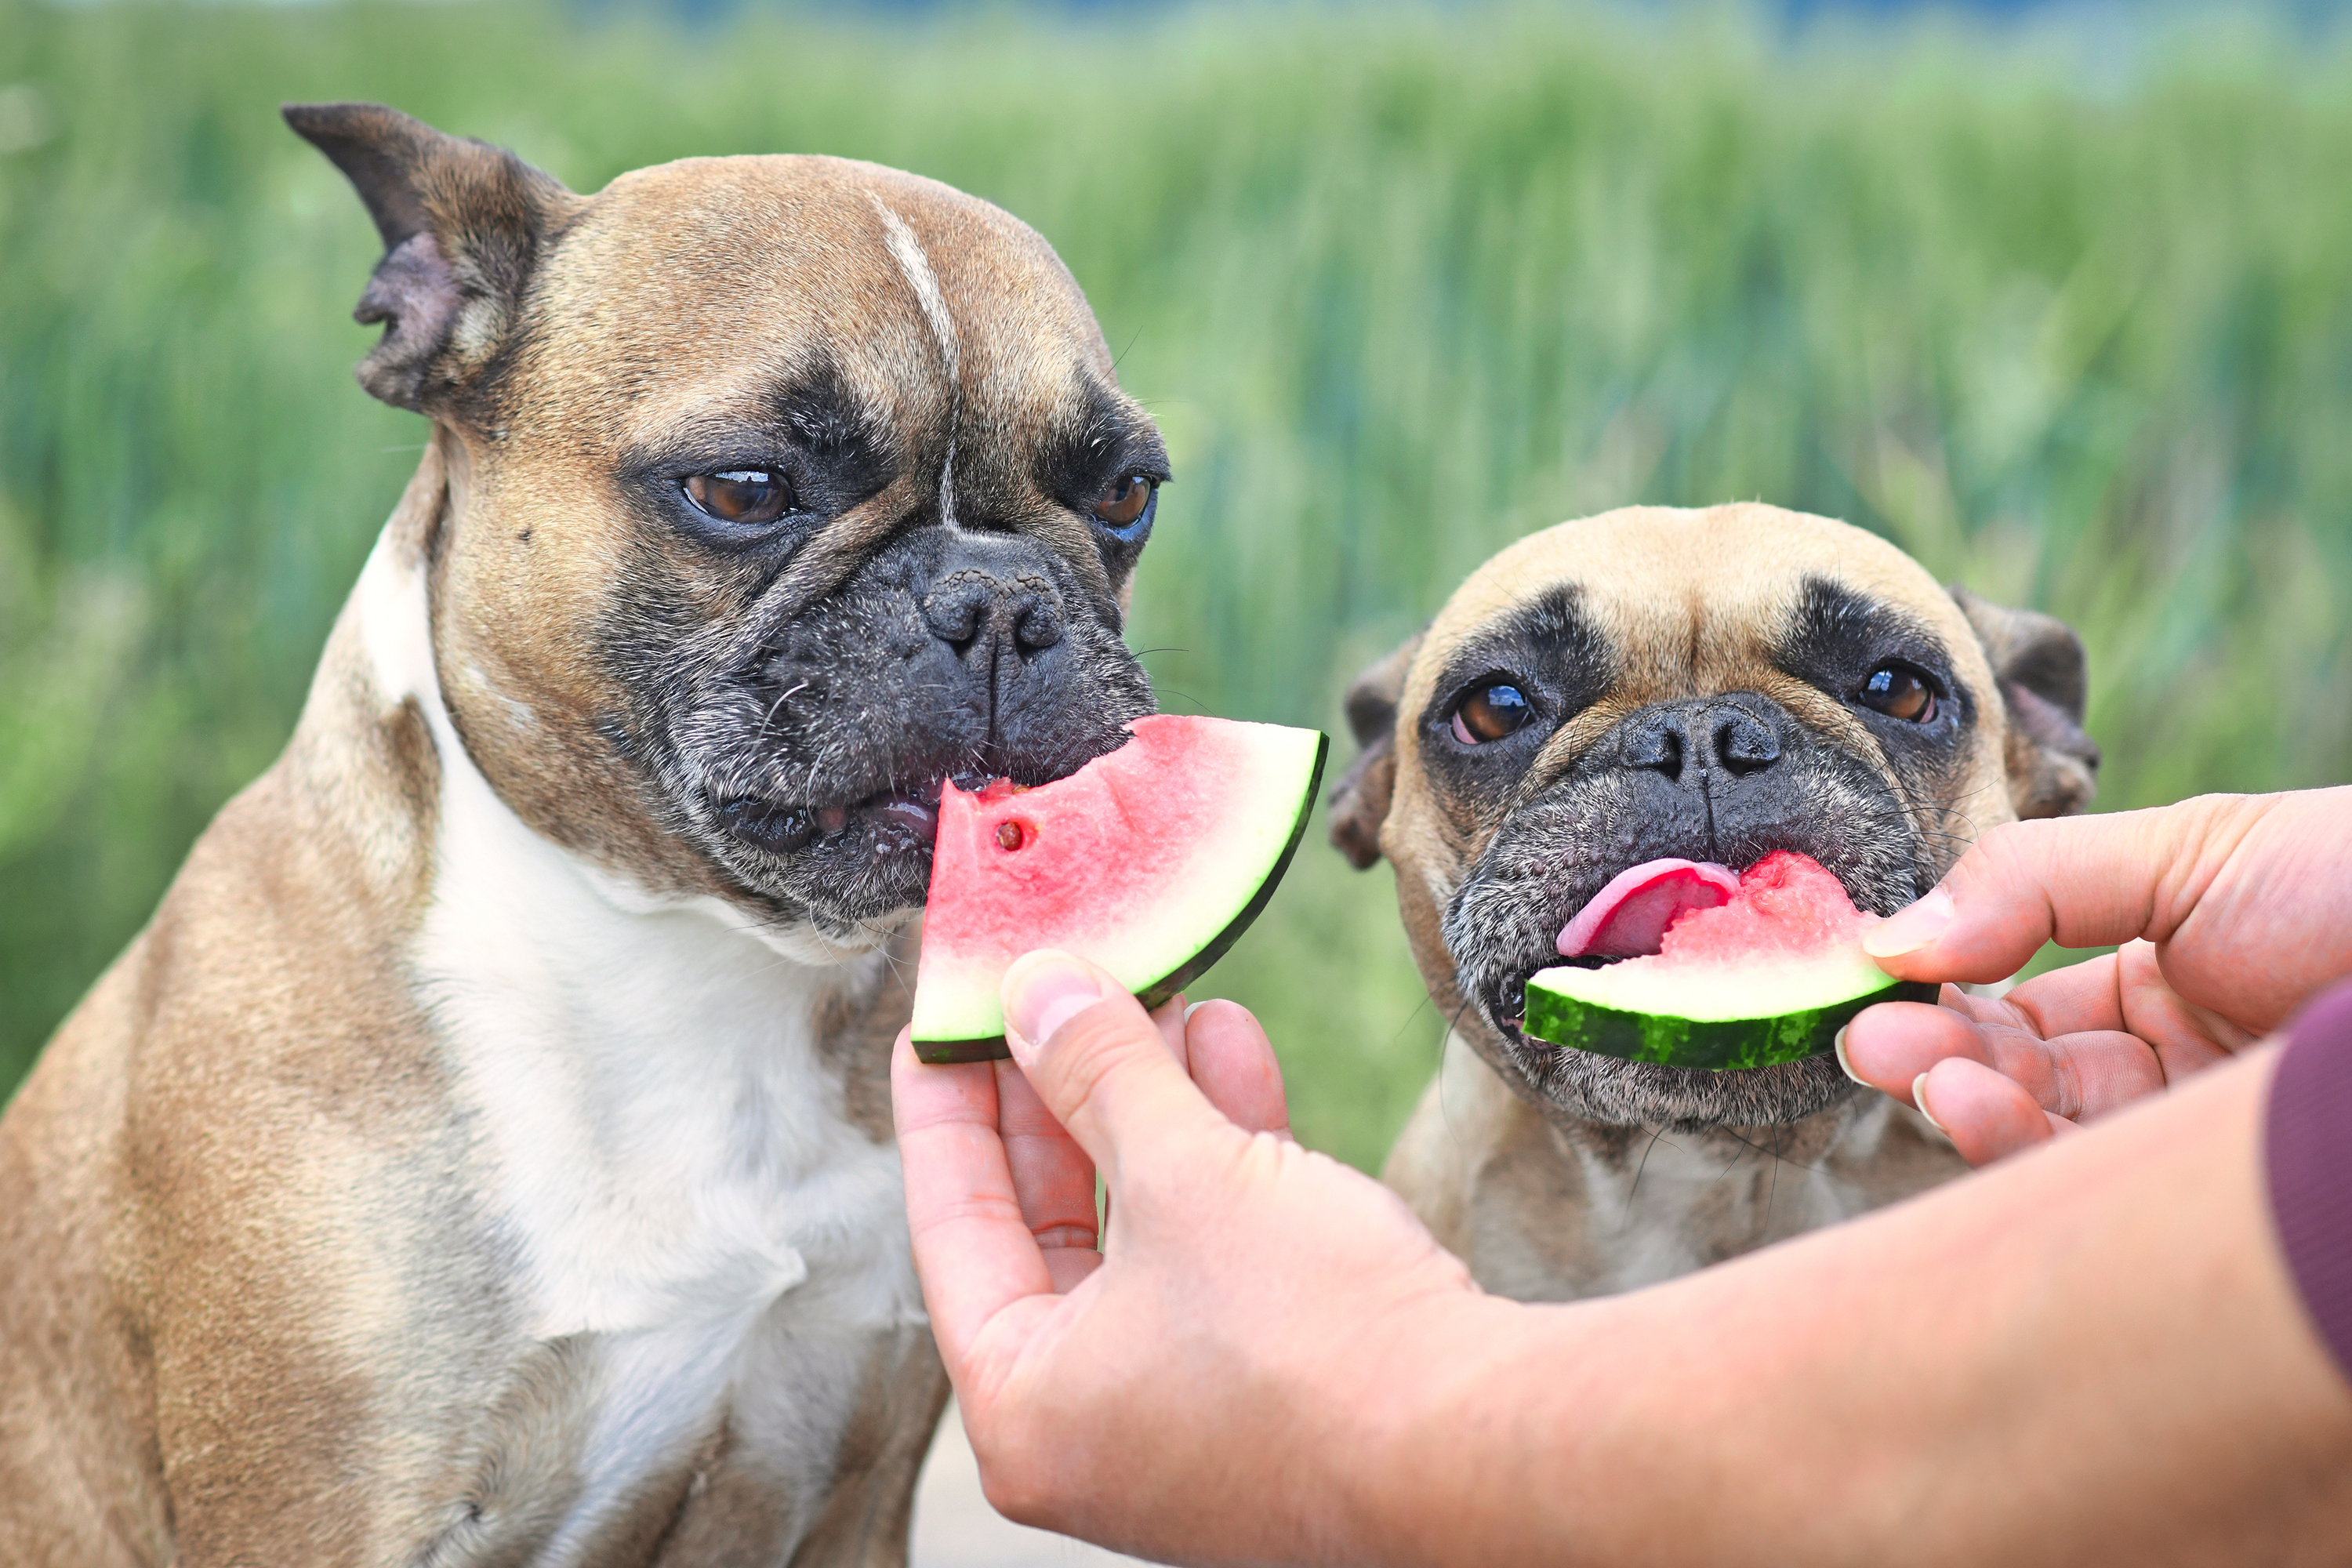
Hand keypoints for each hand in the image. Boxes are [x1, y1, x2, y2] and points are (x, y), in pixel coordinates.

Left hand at [891, 952, 1477, 1564]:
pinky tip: (1234, 1054)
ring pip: (1143, 1230)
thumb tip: (1037, 991)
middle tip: (1055, 990)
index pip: (954, 1223)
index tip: (944, 1019)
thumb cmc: (1316, 1342)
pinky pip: (1216, 1256)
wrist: (1488, 1444)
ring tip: (1163, 995)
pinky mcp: (1272, 1394)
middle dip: (1069, 1091)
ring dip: (1156, 1108)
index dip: (948, 1104)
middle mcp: (1091, 1428)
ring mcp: (1185, 1416)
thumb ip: (1099, 1072)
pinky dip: (1224, 1161)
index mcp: (1025, 1407)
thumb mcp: (1185, 1172)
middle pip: (1050, 1222)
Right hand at [1840, 788, 2351, 1163]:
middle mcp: (2173, 1057)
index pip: (2022, 996)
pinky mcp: (2210, 1190)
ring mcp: (2191, 1131)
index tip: (1866, 975)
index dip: (1940, 989)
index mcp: (2169, 969)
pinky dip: (2013, 1148)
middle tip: (1866, 1035)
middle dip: (1931, 1052)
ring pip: (2043, 1136)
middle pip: (2018, 1072)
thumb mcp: (2190, 850)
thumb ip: (2030, 882)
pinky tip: (1969, 1103)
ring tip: (1908, 1064)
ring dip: (1960, 1101)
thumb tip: (1888, 931)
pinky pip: (2089, 1186)